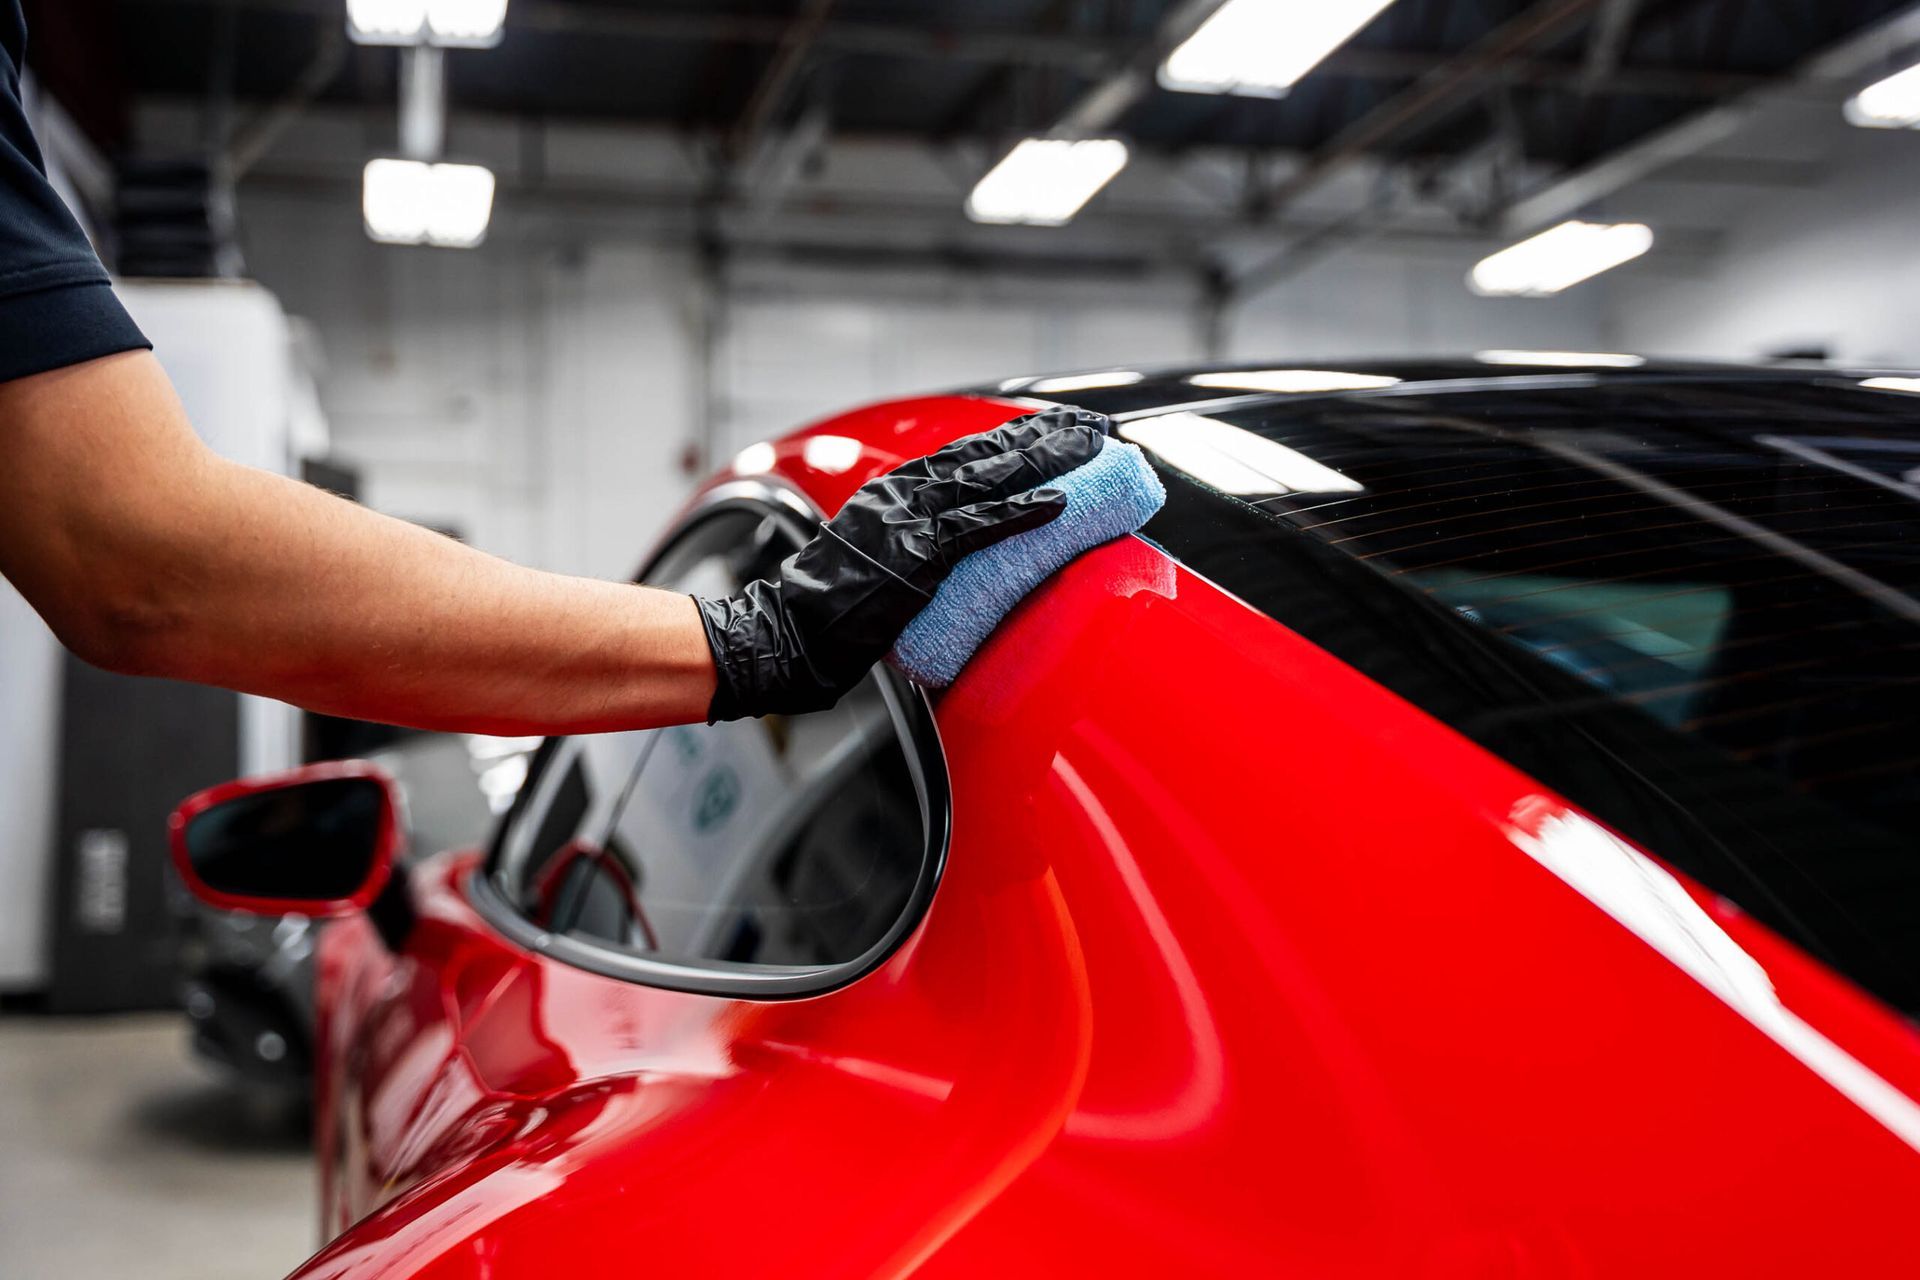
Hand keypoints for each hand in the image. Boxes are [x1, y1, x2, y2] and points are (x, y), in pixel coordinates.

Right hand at [694, 405, 1110, 719]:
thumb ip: (915, 542)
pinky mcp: (917, 553)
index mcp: (892, 488)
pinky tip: (1058, 502)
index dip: (1016, 437)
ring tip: (1091, 449)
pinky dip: (1022, 511)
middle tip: (1092, 426)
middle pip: (987, 452)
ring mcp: (909, 518)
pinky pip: (980, 527)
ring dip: (1047, 461)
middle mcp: (902, 491)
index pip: (967, 452)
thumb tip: (953, 548)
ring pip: (992, 477)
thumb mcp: (876, 557)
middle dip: (1045, 436)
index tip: (1057, 427)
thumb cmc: (828, 609)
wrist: (787, 634)